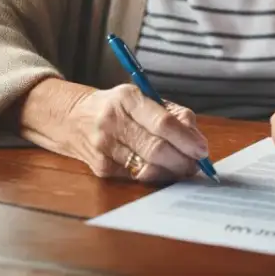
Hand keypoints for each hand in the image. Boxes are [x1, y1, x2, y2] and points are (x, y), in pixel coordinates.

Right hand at [26, 81, 209, 182]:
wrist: (73, 118)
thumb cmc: (119, 107)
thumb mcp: (143, 98)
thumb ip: (173, 114)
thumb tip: (196, 140)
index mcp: (127, 98)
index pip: (163, 122)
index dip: (186, 139)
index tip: (202, 149)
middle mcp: (112, 121)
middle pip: (156, 149)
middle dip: (182, 160)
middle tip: (197, 164)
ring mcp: (104, 146)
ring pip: (147, 168)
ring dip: (172, 171)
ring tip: (183, 167)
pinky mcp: (100, 167)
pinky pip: (136, 177)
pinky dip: (155, 176)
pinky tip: (162, 170)